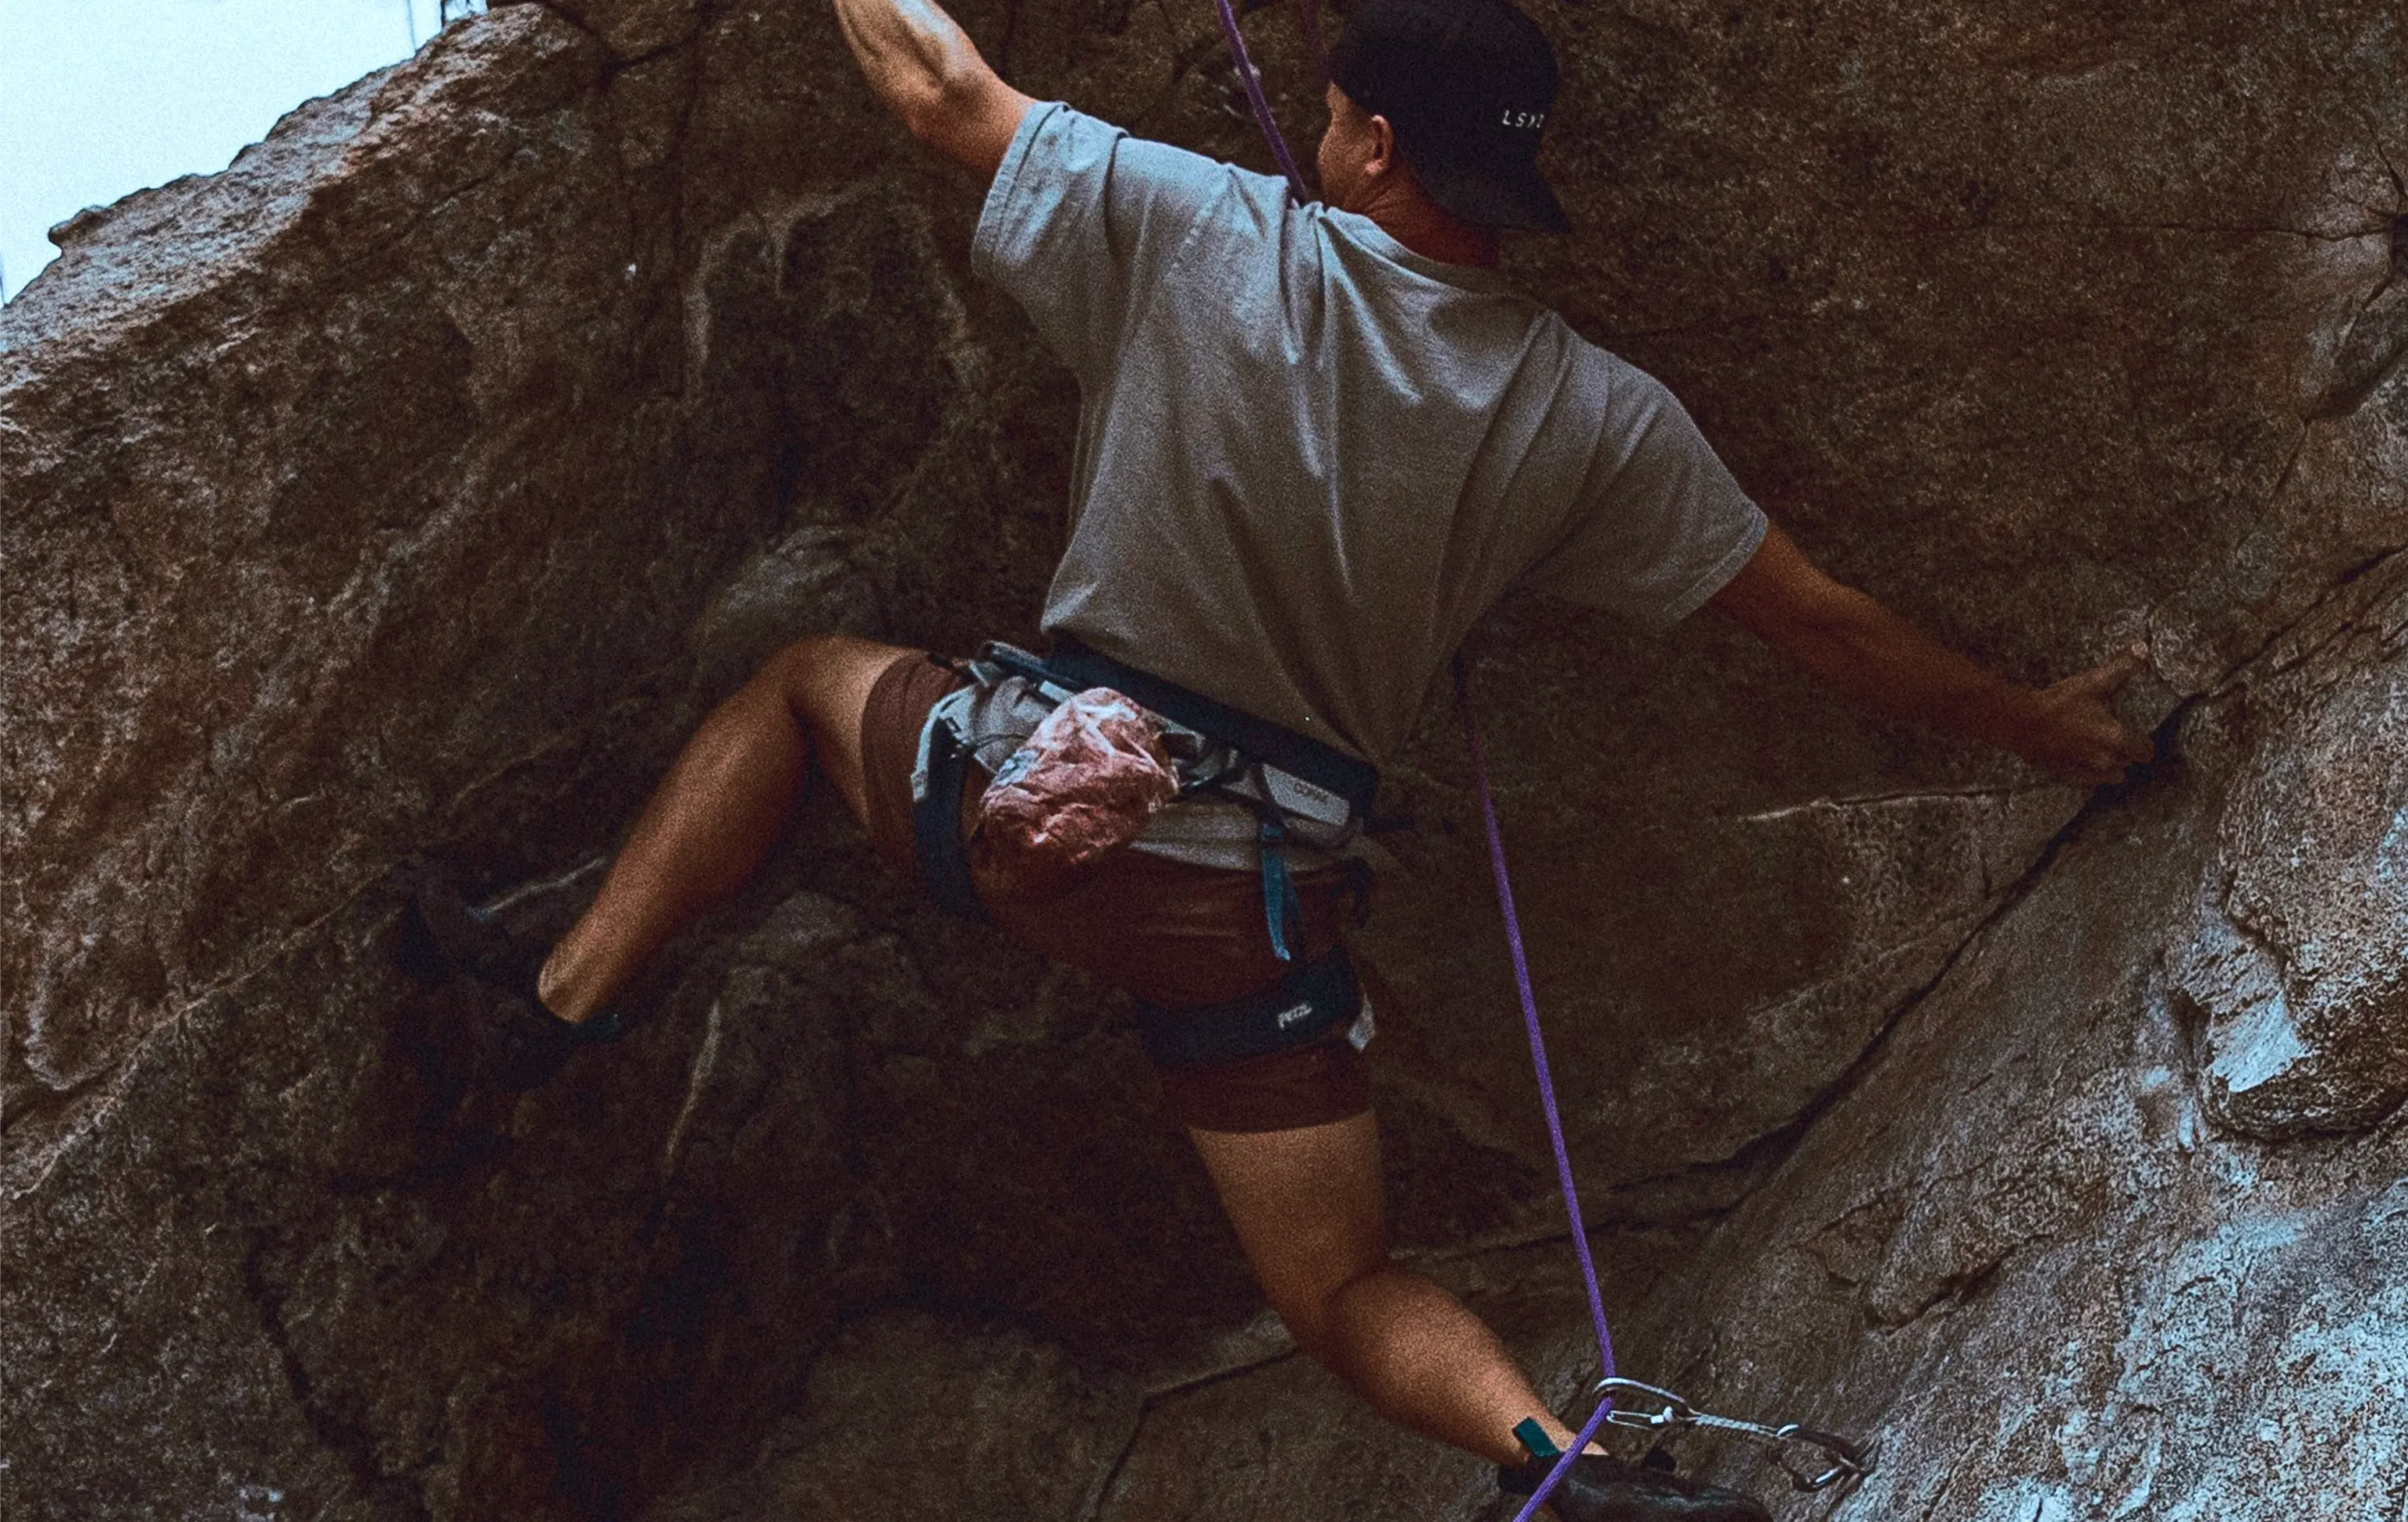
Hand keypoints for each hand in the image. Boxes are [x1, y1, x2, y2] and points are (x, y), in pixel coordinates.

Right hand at [2010, 644, 2156, 784]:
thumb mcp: (2093, 682)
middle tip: (2112, 738)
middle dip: (2123, 752)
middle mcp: (2105, 759)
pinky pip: (2089, 779)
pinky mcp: (2068, 775)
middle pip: (2127, 763)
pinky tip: (2079, 755)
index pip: (2145, 751)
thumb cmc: (2059, 703)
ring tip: (2097, 749)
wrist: (2022, 723)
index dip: (2143, 744)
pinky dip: (2088, 770)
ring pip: (2111, 775)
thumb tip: (2143, 647)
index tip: (2136, 737)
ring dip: (2108, 764)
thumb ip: (2122, 667)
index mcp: (2116, 738)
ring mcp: (2086, 770)